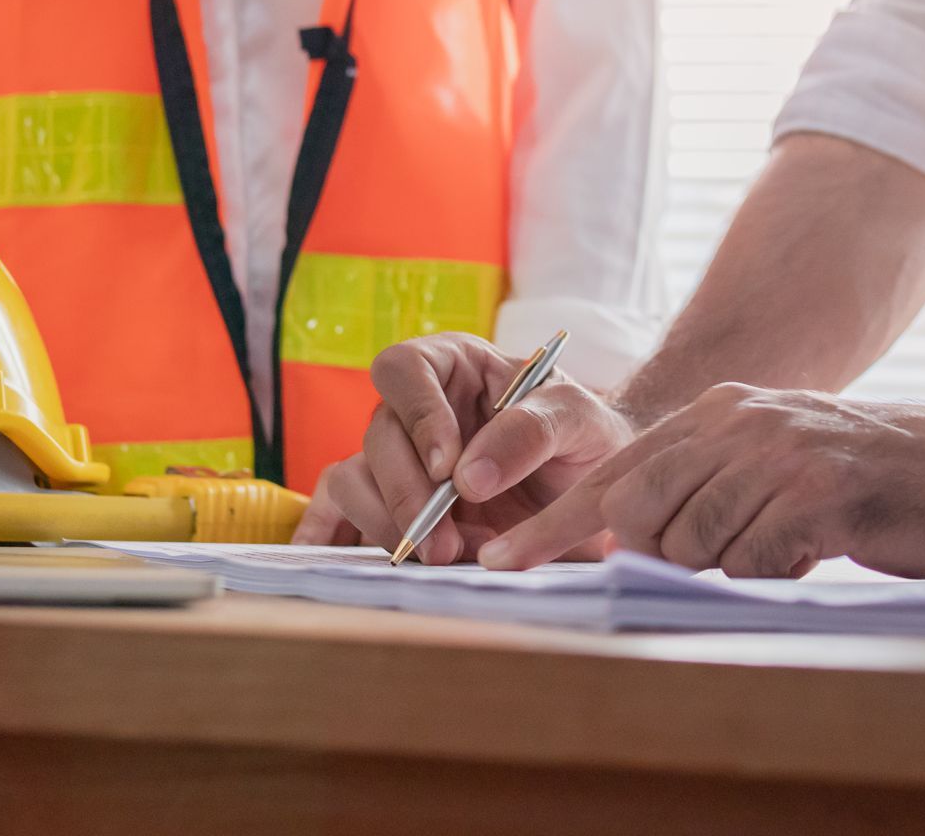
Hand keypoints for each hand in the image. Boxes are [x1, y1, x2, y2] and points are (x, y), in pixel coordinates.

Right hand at [291, 333, 632, 563]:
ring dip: (387, 523)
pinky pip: (342, 510)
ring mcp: (400, 459)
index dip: (417, 415)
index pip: (404, 368)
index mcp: (453, 365)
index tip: (447, 468)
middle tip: (445, 543)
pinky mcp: (393, 504)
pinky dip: (332, 533)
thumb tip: (467, 476)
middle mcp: (416, 409)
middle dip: (407, 494)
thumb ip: (530, 432)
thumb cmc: (583, 435)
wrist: (593, 488)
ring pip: (354, 479)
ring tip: (441, 557)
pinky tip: (332, 558)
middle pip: (377, 436)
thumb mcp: (576, 419)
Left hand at [480, 383, 924, 576]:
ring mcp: (777, 454)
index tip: (503, 561)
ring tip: (784, 545)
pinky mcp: (817, 495)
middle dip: (635, 554)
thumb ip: (706, 485)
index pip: (614, 470)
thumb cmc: (864, 480)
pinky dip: (775, 574)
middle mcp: (740, 423)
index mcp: (720, 413)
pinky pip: (754, 562)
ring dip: (729, 566)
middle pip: (637, 506)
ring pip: (693, 544)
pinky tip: (814, 551)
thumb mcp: (772, 459)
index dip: (554, 521)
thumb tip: (627, 540)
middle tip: (672, 570)